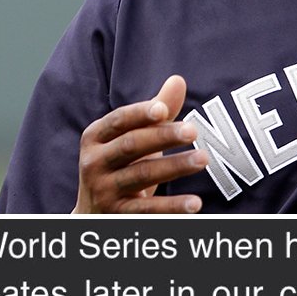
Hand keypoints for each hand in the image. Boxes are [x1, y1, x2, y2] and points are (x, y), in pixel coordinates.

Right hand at [75, 75, 205, 213]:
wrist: (93, 215)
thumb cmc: (118, 168)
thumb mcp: (130, 141)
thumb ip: (155, 115)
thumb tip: (178, 80)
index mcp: (95, 137)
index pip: (118, 121)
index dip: (139, 114)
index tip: (163, 110)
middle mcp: (94, 162)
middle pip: (131, 145)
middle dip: (162, 137)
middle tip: (193, 130)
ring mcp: (103, 190)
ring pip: (141, 176)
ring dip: (174, 167)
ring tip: (203, 159)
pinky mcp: (117, 215)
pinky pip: (147, 210)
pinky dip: (171, 207)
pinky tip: (195, 203)